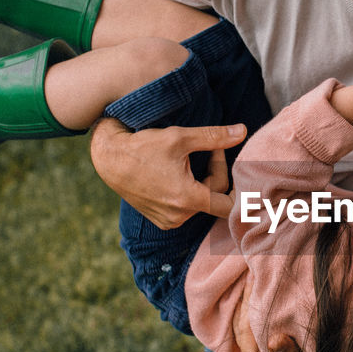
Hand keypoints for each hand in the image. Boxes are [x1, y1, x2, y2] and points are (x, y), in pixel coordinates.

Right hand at [90, 118, 244, 228]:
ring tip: (192, 159)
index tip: (238, 169)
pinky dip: (189, 192)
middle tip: (211, 149)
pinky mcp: (160, 219)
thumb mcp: (180, 138)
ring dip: (203, 182)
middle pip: (214, 197)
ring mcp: (168, 220)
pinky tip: (179, 174)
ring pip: (200, 202)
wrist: (109, 158)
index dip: (240, 188)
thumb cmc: (143, 146)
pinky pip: (185, 208)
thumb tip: (243, 131)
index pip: (229, 206)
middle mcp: (179, 216)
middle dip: (216, 172)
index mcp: (187, 199)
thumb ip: (215, 137)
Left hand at [235, 279, 313, 351]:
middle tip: (250, 271)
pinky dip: (259, 310)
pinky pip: (257, 327)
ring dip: (251, 303)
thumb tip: (275, 338)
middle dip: (246, 298)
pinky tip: (265, 295)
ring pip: (247, 324)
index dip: (248, 302)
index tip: (253, 277)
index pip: (244, 328)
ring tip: (255, 278)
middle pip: (241, 324)